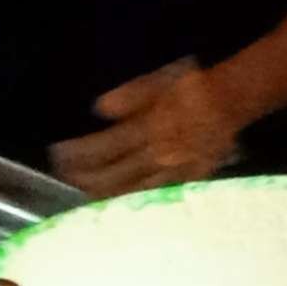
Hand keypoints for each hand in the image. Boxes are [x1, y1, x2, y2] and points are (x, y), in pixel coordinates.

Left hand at [50, 60, 243, 198]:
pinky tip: (122, 204)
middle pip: (113, 173)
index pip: (104, 146)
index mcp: (147, 128)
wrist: (229, 100)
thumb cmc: (189, 88)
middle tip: (64, 178)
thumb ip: (129, 95)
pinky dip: (137, 201)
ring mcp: (172, 170)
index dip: (78, 154)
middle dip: (85, 178)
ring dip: (105, 194)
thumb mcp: (157, 80)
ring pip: (133, 189)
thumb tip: (98, 110)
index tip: (57, 155)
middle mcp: (156, 154)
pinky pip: (158, 195)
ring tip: (84, 195)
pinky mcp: (187, 179)